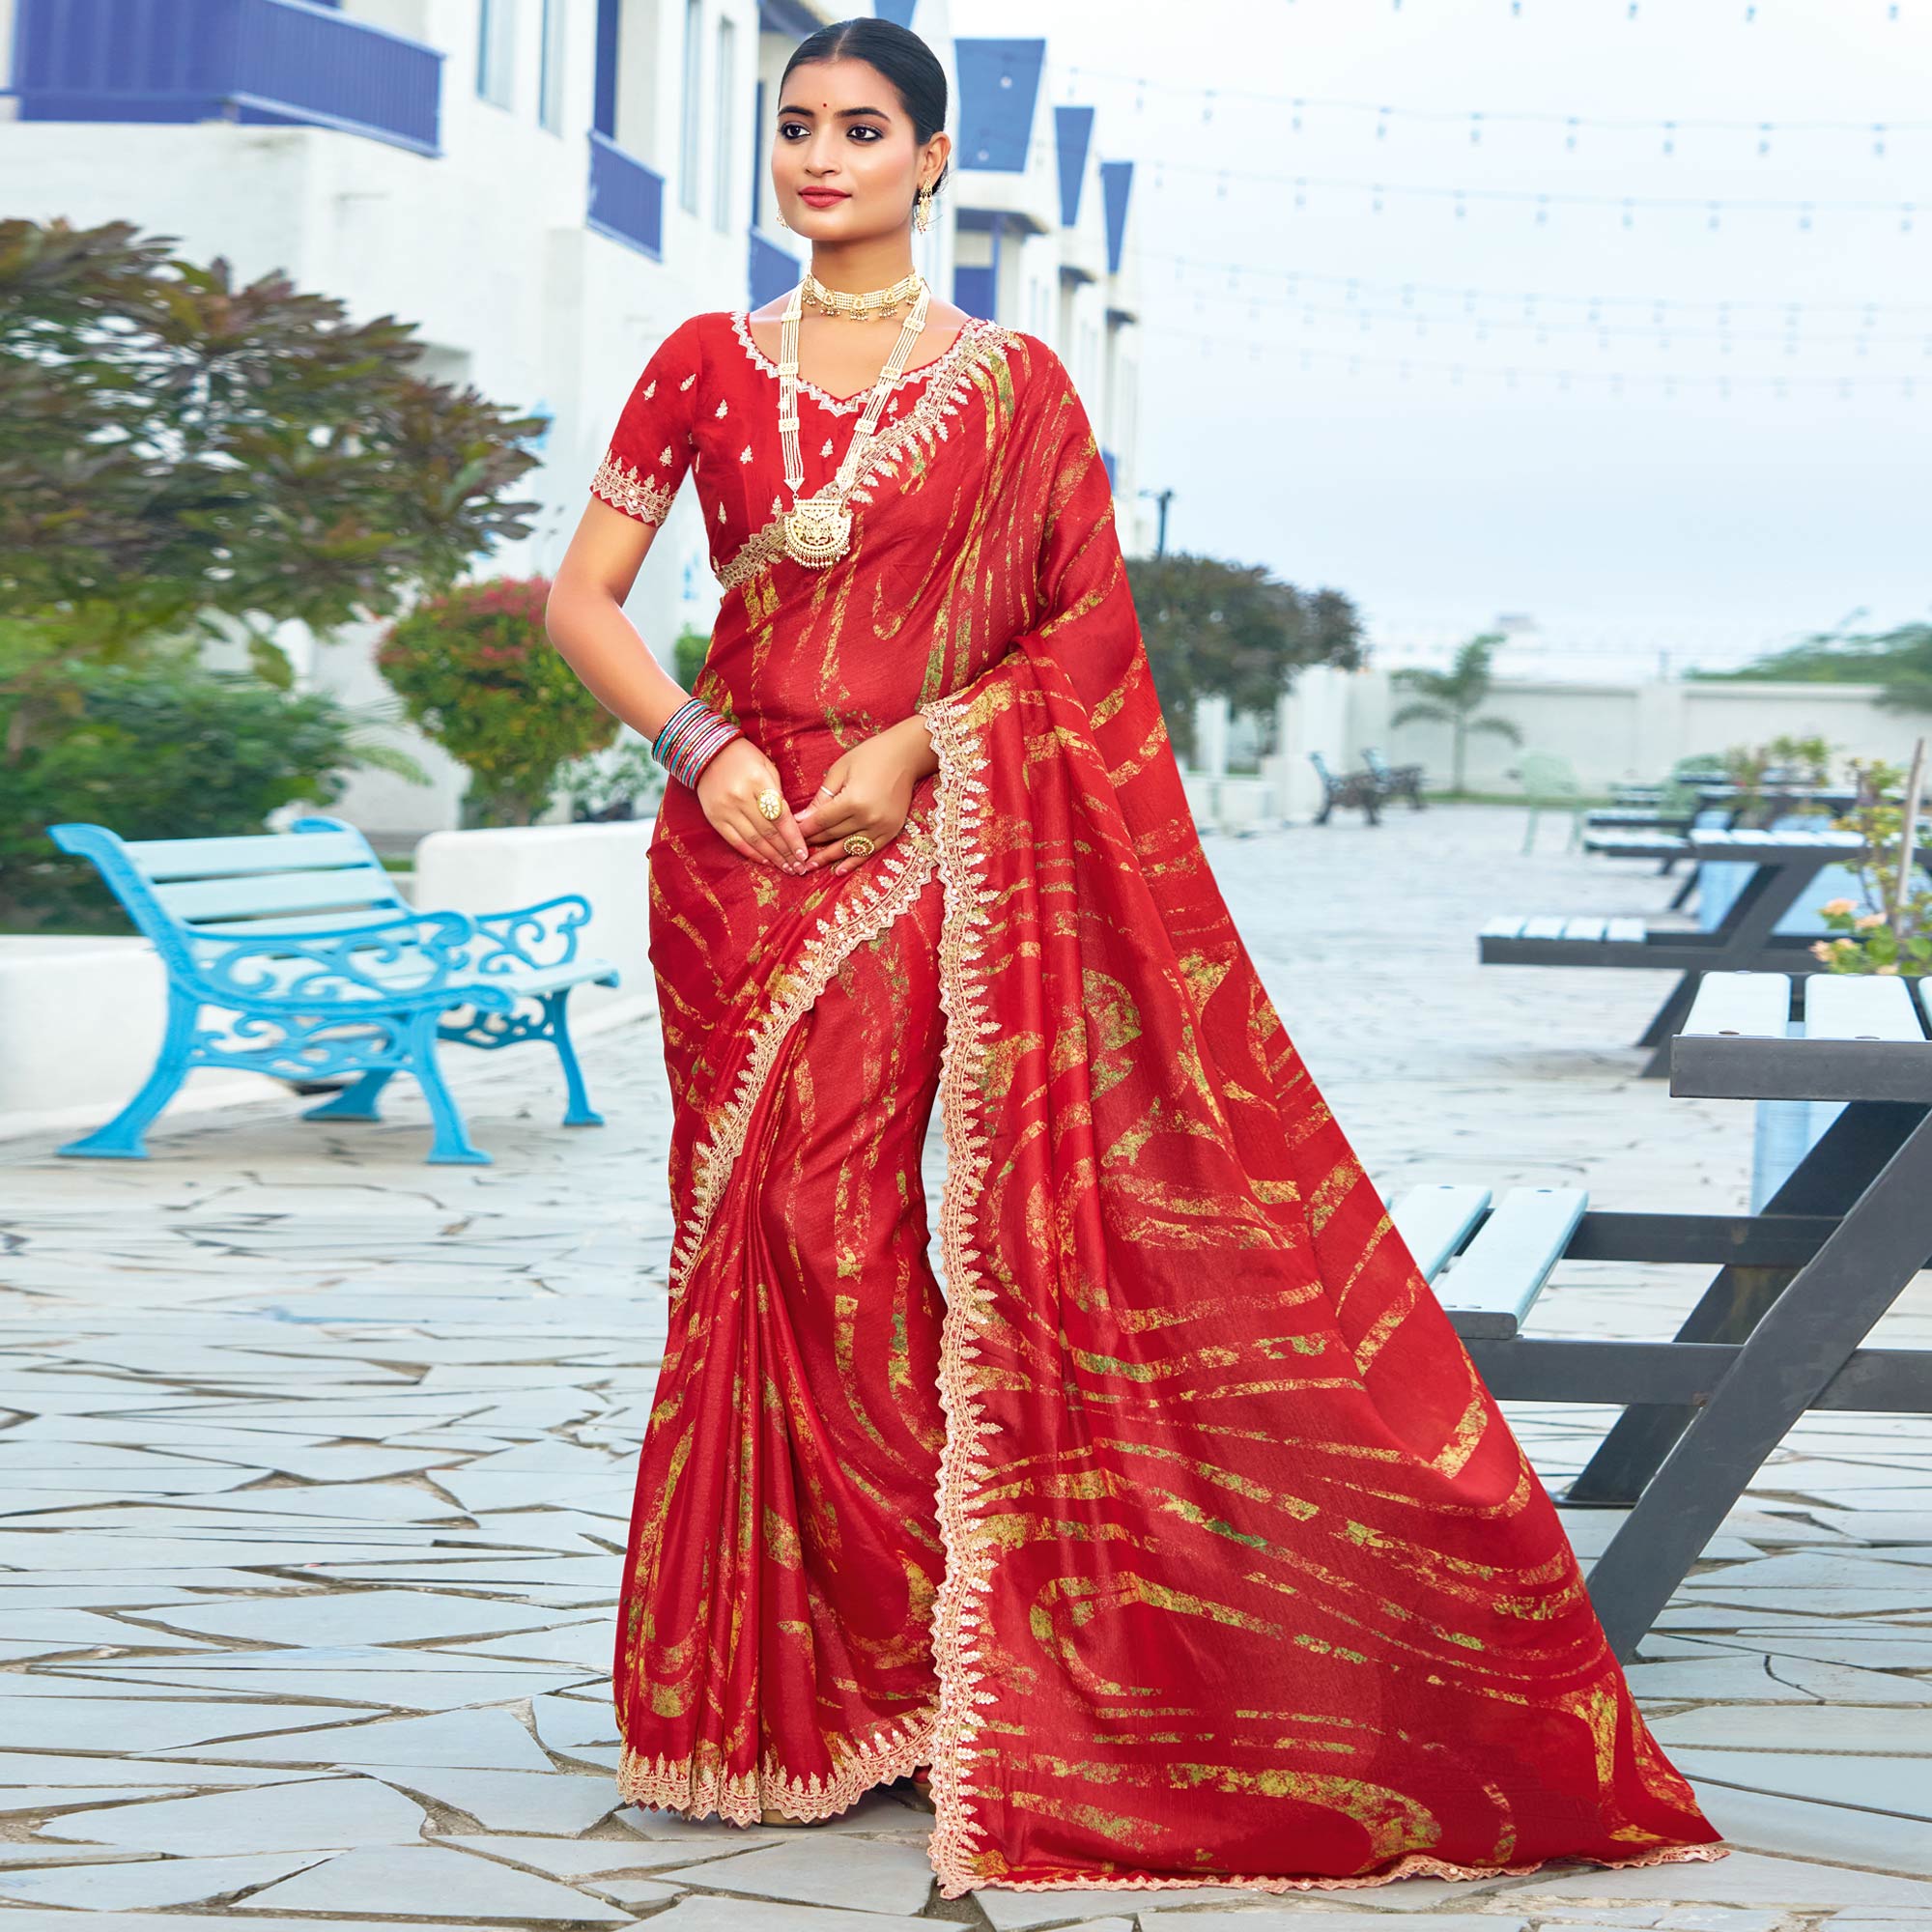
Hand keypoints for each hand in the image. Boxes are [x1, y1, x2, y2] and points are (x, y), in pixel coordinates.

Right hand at [693, 737, 810, 873]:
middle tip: (799, 868)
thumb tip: (791, 824)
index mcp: (758, 781)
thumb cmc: (744, 758)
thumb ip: (778, 794)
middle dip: (786, 852)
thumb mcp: (767, 767)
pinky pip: (735, 841)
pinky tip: (765, 861)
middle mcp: (740, 797)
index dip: (793, 838)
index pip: (780, 816)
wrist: (707, 752)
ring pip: (753, 840)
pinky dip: (751, 853)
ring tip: (786, 868)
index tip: (803, 854)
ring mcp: (725, 809)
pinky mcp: (714, 818)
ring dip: (772, 857)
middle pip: (769, 832)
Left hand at [795, 717, 936, 875]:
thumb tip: (801, 819)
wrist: (906, 756)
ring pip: (848, 847)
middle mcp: (868, 818)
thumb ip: (822, 797)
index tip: (789, 836)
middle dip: (812, 843)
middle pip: (833, 835)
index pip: (821, 821)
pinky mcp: (891, 831)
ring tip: (808, 867)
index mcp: (853, 800)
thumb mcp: (840, 770)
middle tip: (794, 852)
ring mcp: (882, 827)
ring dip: (827, 858)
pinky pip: (868, 851)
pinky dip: (853, 862)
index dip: (804, 830)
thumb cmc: (870, 756)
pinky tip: (838, 870)